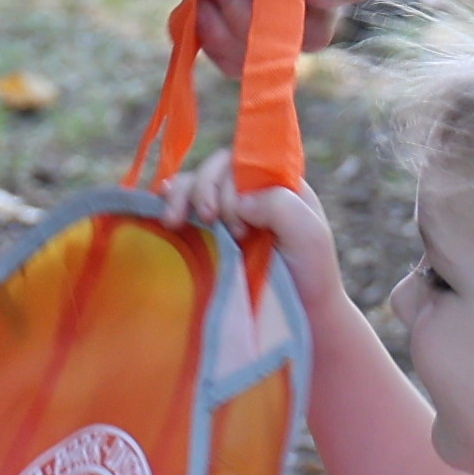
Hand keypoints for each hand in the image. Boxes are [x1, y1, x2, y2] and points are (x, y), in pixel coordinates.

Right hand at [156, 156, 344, 291]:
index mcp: (276, 184)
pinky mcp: (207, 234)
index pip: (242, 160)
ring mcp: (226, 213)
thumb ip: (281, 206)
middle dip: (205, 190)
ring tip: (174, 221)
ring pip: (192, 185)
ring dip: (180, 196)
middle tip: (212, 221)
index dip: (229, 181)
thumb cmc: (310, 274)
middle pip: (213, 170)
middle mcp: (249, 192)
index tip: (235, 217)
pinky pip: (181, 208)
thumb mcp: (310, 235)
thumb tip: (240, 201)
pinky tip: (163, 215)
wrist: (299, 314)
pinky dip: (168, 204)